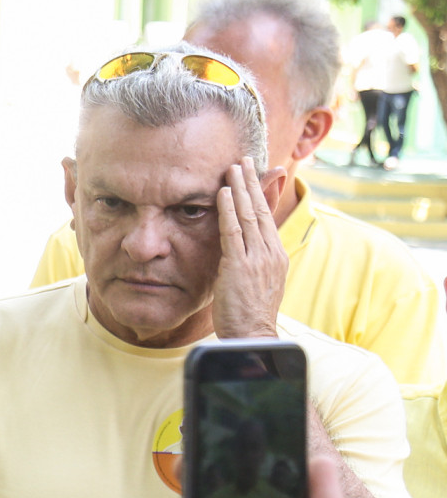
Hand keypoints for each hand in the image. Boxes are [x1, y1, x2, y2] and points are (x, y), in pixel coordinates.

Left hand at [210, 159, 285, 339]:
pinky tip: (222, 192)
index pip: (268, 216)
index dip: (261, 192)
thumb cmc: (249, 313)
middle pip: (262, 209)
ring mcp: (258, 259)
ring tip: (233, 166)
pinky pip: (233, 232)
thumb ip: (250, 258)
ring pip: (249, 215)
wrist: (253, 337)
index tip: (254, 172)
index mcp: (276, 256)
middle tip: (244, 159)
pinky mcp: (240, 267)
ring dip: (240, 188)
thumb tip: (242, 246)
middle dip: (253, 182)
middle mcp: (271, 253)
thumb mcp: (255, 280)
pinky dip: (228, 210)